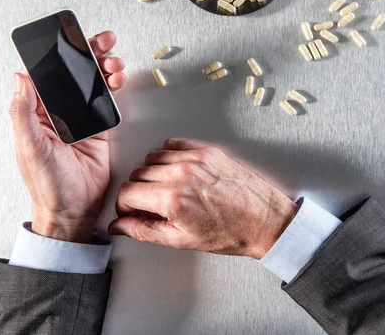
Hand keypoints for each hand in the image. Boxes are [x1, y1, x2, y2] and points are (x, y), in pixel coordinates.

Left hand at [9, 31, 125, 242]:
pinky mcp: (99, 128)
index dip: (60, 55)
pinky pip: (107, 101)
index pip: (47, 75)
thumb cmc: (48, 185)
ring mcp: (80, 119)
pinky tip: (118, 80)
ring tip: (114, 62)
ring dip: (104, 69)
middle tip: (103, 42)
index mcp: (36, 113)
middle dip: (89, 55)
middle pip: (74, 75)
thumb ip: (23, 113)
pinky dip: (114, 88)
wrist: (75, 210)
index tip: (72, 40)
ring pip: (92, 85)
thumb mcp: (31, 148)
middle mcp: (58, 113)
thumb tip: (19, 79)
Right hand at [108, 138, 298, 258]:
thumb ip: (144, 230)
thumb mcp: (181, 240)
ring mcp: (196, 159)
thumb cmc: (230, 232)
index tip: (130, 211)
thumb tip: (120, 226)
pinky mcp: (207, 150)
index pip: (127, 192)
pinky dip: (168, 157)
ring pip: (152, 157)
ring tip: (165, 190)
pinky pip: (173, 144)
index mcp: (173, 199)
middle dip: (138, 191)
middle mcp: (182, 174)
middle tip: (150, 205)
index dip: (124, 206)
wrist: (263, 220)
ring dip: (152, 173)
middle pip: (137, 174)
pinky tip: (176, 173)